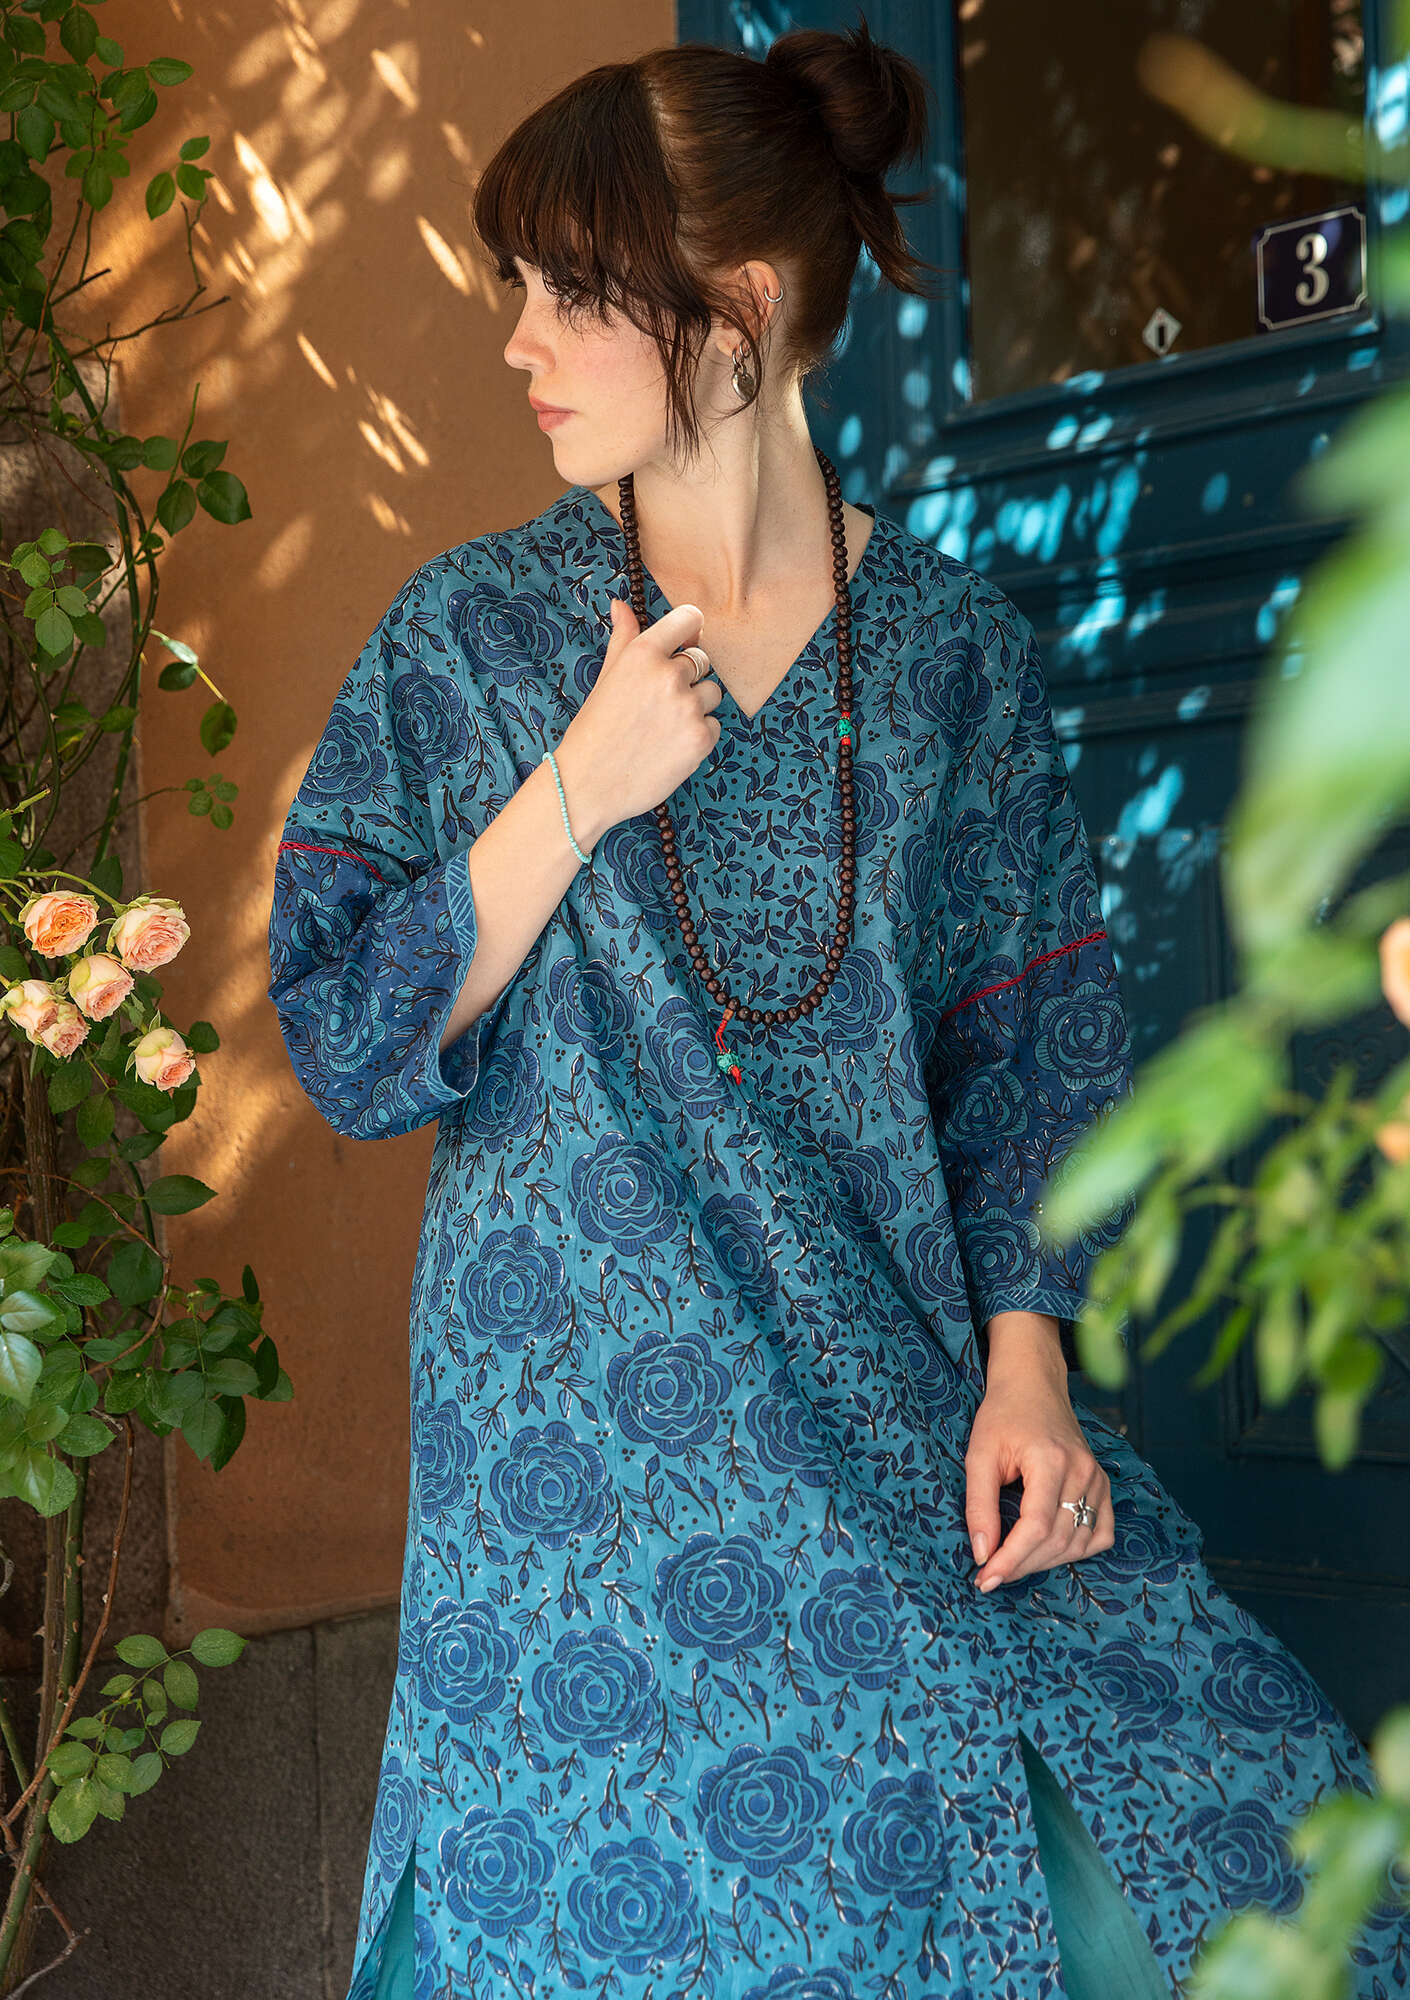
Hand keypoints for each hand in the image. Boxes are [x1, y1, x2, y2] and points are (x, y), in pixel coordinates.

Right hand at [554, 596, 723, 837]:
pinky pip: (715, 725)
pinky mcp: (702, 739)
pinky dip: (698, 735)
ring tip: (663, 727)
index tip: (682, 646)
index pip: (689, 619)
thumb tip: (621, 604)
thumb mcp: (606, 677)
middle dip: (686, 678)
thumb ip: (623, 638)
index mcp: (643, 653)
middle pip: (702, 661)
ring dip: (695, 706)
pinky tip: (669, 746)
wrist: (588, 784)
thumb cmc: (593, 730)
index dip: (689, 633)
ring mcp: (689, 708)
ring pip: (712, 693)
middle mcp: (669, 675)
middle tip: (656, 704)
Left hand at [964, 1313, 1113, 1590]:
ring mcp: (1098, 1478)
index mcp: (1051, 1461)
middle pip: (1057, 1540)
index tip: (985, 1579)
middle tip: (990, 1575)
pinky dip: (1077, 1550)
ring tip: (1012, 1563)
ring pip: (1079, 1543)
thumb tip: (982, 1554)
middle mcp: (1083, 1472)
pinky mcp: (1103, 1484)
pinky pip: (1100, 1533)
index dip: (1010, 1559)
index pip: (1036, 1527)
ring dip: (1045, 1562)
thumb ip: (979, 1505)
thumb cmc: (1002, 1415)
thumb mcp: (978, 1454)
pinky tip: (1049, 1549)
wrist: (1033, 1384)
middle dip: (1022, 1565)